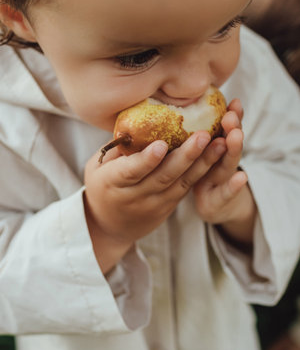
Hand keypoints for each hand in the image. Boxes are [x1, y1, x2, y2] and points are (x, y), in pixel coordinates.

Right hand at [84, 131, 225, 272]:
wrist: (109, 226)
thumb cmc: (101, 187)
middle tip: (203, 136)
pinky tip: (215, 155)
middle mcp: (135, 196)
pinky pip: (186, 188)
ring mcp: (154, 204)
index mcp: (112, 184)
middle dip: (185, 156)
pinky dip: (201, 172)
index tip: (161, 145)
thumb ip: (115, 149)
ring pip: (180, 184)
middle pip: (163, 177)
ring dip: (202, 164)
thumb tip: (136, 122)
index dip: (146, 160)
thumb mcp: (96, 168)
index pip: (130, 172)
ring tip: (220, 143)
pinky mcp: (168, 207)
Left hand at [193, 99, 256, 245]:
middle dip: (232, 128)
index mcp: (212, 149)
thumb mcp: (198, 155)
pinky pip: (226, 193)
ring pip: (227, 164)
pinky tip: (241, 177)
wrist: (215, 207)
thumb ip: (191, 135)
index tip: (233, 101)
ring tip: (235, 135)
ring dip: (233, 150)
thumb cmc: (203, 175)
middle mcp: (221, 163)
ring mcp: (222, 182)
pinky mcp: (218, 202)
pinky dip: (234, 186)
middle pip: (227, 144)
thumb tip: (173, 106)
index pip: (223, 130)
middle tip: (231, 114)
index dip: (231, 116)